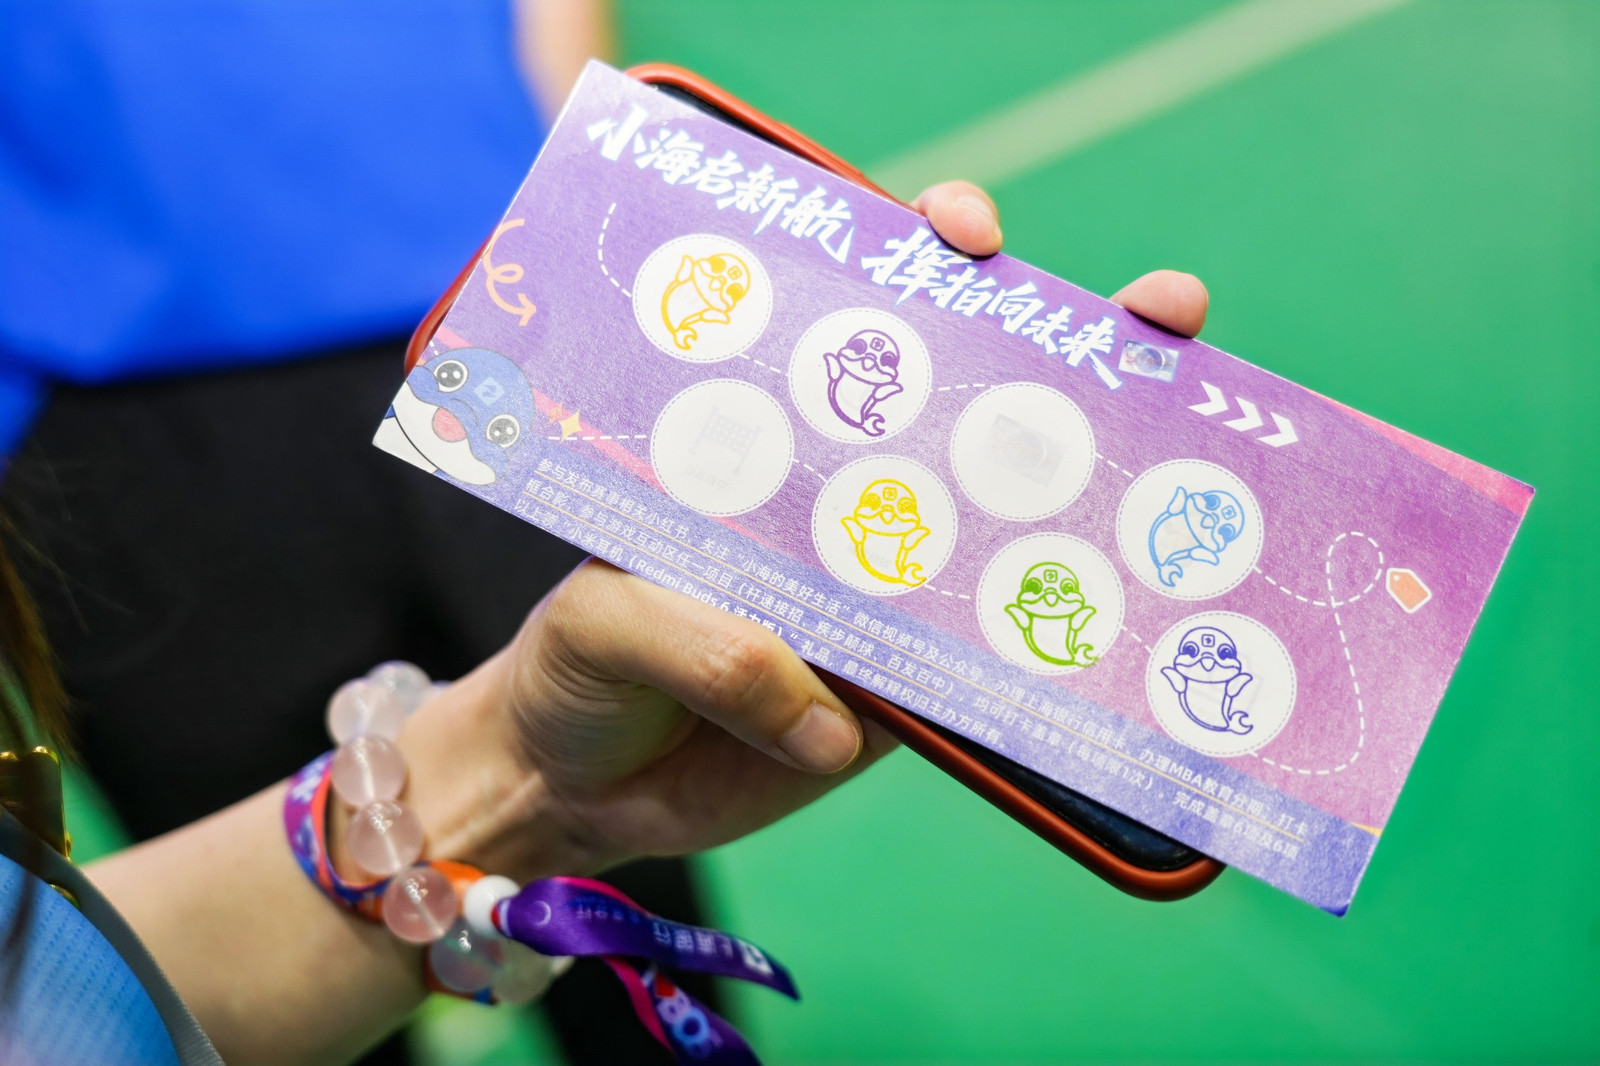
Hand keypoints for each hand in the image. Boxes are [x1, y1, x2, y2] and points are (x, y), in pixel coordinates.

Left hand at [398, 183, 1209, 880]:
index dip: (914, 269)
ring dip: (1101, 495)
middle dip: (1069, 352)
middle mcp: (843, 508)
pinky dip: (1068, 651)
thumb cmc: (573, 674)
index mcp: (768, 451)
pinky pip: (996, 672)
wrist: (577, 796)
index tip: (959, 233)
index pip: (850, 335)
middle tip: (1155, 314)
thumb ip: (701, 642)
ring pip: (1010, 532)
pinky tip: (1146, 617)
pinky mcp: (910, 700)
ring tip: (1194, 460)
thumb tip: (832, 713)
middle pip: (968, 412)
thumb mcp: (603, 624)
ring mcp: (891, 598)